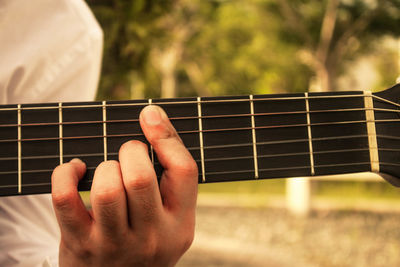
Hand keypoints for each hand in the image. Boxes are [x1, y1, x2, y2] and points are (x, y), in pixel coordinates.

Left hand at [51, 105, 197, 266]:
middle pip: (140, 178)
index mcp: (181, 224)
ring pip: (106, 188)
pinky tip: (75, 171)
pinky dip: (65, 174)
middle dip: (130, 152)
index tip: (150, 115)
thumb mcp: (174, 220)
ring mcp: (114, 243)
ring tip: (108, 171)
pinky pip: (65, 198)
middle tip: (129, 154)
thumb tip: (152, 118)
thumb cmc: (148, 242)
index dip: (166, 137)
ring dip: (104, 167)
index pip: (184, 171)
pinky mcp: (80, 244)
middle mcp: (151, 236)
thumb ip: (171, 181)